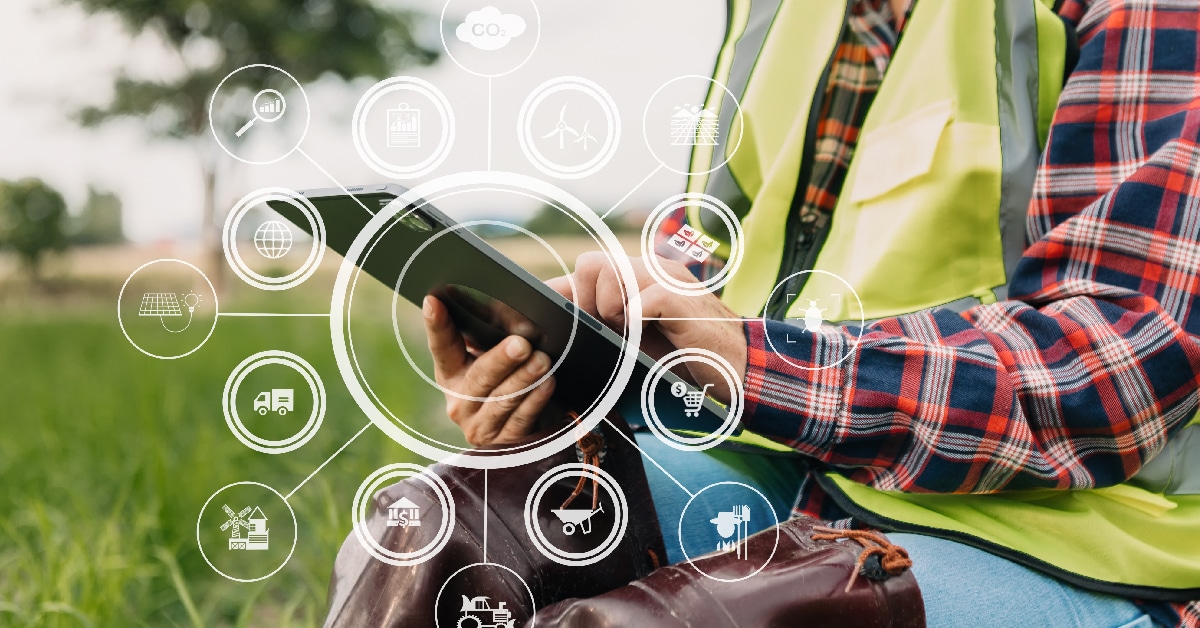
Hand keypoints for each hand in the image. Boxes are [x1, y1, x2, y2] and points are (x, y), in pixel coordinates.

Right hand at [423, 296, 555, 445]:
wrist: (540, 419)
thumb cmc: (519, 373)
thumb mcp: (506, 349)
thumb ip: (503, 326)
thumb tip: (524, 295)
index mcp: (452, 372)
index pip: (442, 346)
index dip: (437, 324)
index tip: (434, 300)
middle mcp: (459, 401)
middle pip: (479, 378)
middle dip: (500, 359)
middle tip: (521, 343)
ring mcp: (479, 426)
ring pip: (501, 400)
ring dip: (524, 379)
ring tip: (543, 361)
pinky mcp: (502, 445)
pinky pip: (519, 421)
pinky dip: (535, 401)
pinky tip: (548, 384)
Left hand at [547, 252, 746, 402]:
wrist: (740, 368)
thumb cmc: (686, 357)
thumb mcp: (638, 339)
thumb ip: (606, 324)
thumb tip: (560, 327)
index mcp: (639, 276)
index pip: (586, 268)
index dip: (562, 293)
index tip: (549, 321)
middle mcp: (651, 269)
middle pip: (589, 263)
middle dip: (586, 302)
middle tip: (606, 332)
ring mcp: (667, 279)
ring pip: (608, 271)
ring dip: (608, 310)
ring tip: (628, 335)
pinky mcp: (681, 298)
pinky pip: (641, 297)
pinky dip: (633, 319)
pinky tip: (641, 335)